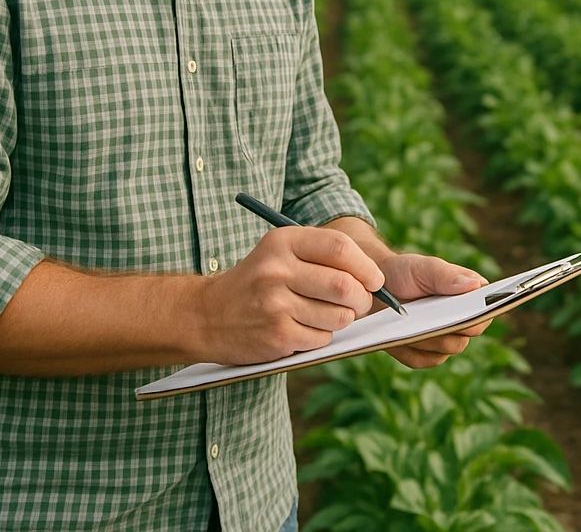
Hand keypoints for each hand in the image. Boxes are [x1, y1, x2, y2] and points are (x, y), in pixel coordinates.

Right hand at [194, 227, 384, 364]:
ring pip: (338, 315)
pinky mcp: (276, 335)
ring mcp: (275, 304)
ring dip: (344, 319)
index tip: (375, 279)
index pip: (339, 247)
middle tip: (361, 303)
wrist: (205, 315)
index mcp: (283, 241)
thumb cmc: (256, 281)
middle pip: (343, 284)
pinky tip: (306, 328)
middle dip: (362, 298)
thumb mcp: (280, 253)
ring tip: (330, 315)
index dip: (365, 265)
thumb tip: (373, 276)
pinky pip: (321, 338)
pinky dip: (323, 336)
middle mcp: (278, 270)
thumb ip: (322, 256)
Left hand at [378, 253, 492, 368]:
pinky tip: (399, 336)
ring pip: (444, 350)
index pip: (484, 312)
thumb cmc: (406, 272)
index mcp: (470, 296)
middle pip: (466, 336)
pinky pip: (422, 360)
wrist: (378, 288)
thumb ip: (449, 276)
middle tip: (427, 320)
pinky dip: (409, 349)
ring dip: (425, 338)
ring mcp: (445, 340)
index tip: (463, 314)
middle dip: (446, 329)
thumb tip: (475, 286)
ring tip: (408, 324)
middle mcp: (462, 321)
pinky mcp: (425, 355)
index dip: (478, 315)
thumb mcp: (426, 268)